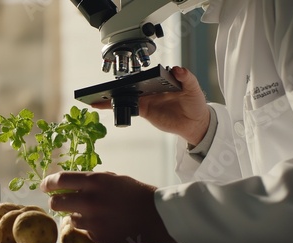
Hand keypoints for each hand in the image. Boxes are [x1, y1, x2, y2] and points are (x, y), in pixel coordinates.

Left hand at [40, 171, 175, 242]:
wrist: (159, 217)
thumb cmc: (138, 194)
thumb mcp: (114, 179)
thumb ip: (92, 181)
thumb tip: (73, 183)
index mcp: (94, 182)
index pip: (60, 180)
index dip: (48, 183)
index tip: (44, 186)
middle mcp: (90, 201)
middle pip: (57, 202)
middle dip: (56, 201)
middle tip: (59, 201)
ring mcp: (93, 221)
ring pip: (70, 219)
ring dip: (76, 215)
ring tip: (94, 213)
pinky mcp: (99, 236)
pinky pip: (85, 231)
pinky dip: (90, 227)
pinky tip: (105, 223)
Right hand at [93, 66, 209, 145]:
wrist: (195, 123)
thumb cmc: (195, 103)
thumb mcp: (194, 88)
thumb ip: (187, 78)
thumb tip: (178, 69)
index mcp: (161, 80)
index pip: (145, 74)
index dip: (134, 73)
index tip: (125, 73)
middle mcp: (151, 88)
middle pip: (132, 84)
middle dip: (117, 84)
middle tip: (103, 85)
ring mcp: (146, 99)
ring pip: (126, 95)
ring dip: (112, 96)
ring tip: (97, 96)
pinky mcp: (144, 111)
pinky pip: (127, 107)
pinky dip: (114, 107)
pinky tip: (102, 105)